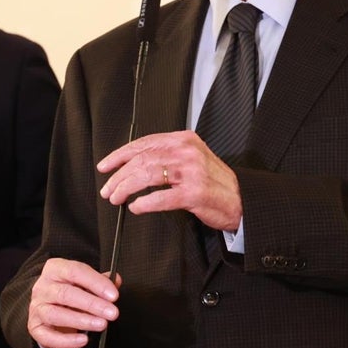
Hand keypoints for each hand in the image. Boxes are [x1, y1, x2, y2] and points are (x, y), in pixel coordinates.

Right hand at [27, 258, 120, 347]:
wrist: (49, 306)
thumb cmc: (70, 291)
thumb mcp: (85, 282)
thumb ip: (101, 280)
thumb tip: (115, 280)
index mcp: (55, 269)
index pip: (75, 271)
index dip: (96, 283)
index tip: (113, 295)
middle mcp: (42, 287)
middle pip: (66, 293)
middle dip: (92, 304)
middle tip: (111, 313)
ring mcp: (37, 307)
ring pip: (56, 314)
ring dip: (81, 320)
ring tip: (101, 325)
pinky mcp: (35, 327)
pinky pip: (48, 336)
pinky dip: (67, 340)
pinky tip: (83, 340)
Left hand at [97, 130, 241, 231]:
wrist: (241, 200)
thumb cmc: (214, 182)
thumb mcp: (193, 158)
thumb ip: (168, 155)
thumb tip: (132, 165)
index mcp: (185, 140)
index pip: (145, 143)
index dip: (120, 155)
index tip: (105, 166)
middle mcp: (187, 152)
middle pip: (142, 159)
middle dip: (119, 176)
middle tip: (107, 189)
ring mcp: (192, 172)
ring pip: (147, 175)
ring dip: (125, 188)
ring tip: (116, 198)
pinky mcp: (194, 194)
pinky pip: (161, 198)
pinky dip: (144, 203)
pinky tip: (136, 207)